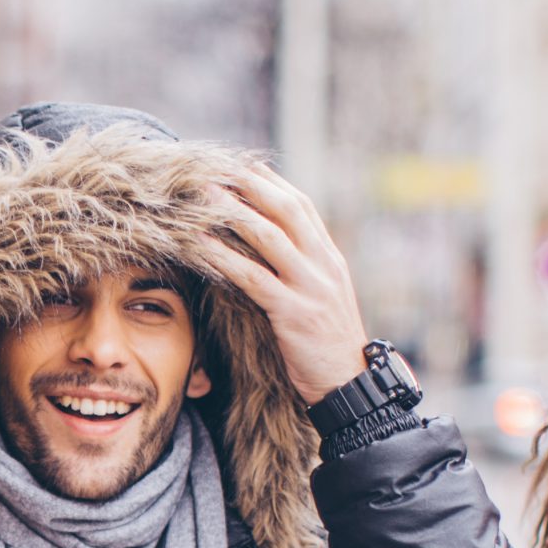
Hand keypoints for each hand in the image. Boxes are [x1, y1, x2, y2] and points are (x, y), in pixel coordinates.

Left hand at [200, 160, 370, 405]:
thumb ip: (303, 268)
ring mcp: (310, 287)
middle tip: (217, 168)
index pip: (302, 206)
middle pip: (286, 210)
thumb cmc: (327, 343)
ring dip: (232, 213)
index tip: (242, 165)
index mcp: (330, 257)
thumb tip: (272, 243)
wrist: (348, 383)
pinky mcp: (293, 312)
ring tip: (202, 196)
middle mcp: (323, 264)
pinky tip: (199, 246)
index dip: (271, 183)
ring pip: (268, 237)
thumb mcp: (322, 296)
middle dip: (250, 186)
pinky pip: (253, 278)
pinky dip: (224, 258)